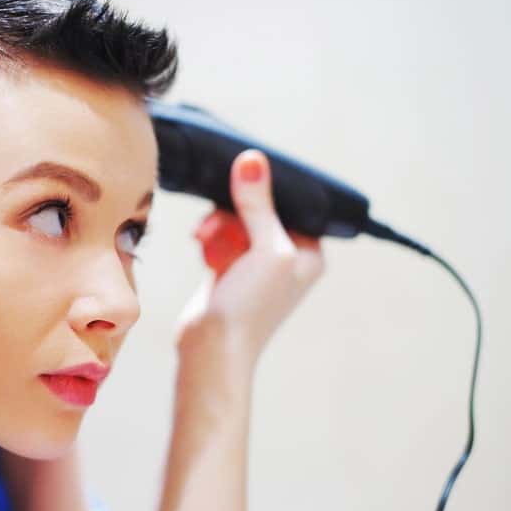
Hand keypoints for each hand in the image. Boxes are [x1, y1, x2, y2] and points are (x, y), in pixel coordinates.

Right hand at [175, 149, 324, 368]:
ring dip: (217, 226)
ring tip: (203, 239)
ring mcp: (256, 265)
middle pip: (258, 210)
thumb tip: (252, 161)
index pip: (290, 204)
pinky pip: (220, 237)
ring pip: (235, 221)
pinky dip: (210, 239)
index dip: (264, 194)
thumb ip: (259, 205)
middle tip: (213, 225)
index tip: (240, 189)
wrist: (211, 350)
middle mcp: (286, 258)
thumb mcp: (265, 249)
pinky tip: (202, 249)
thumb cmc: (250, 308)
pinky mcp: (229, 270)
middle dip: (232, 213)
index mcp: (309, 253)